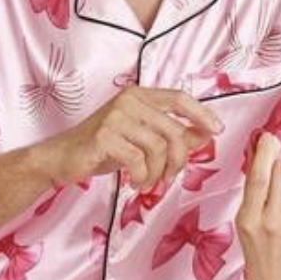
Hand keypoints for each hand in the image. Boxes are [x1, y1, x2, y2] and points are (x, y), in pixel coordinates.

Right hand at [51, 86, 221, 191]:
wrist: (63, 158)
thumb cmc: (103, 148)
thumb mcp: (141, 140)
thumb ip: (171, 135)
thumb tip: (204, 135)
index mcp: (139, 95)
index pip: (179, 98)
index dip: (202, 114)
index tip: (217, 131)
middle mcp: (129, 100)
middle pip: (174, 130)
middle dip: (178, 160)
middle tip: (169, 178)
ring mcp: (116, 116)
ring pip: (158, 148)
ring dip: (158, 173)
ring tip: (148, 183)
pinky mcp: (105, 135)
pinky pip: (139, 160)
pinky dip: (141, 177)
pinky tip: (134, 182)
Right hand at [237, 132, 280, 279]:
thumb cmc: (260, 253)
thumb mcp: (244, 222)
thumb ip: (252, 192)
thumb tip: (260, 155)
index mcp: (249, 218)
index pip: (258, 177)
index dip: (264, 152)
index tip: (268, 139)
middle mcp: (273, 220)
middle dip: (280, 167)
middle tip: (278, 178)